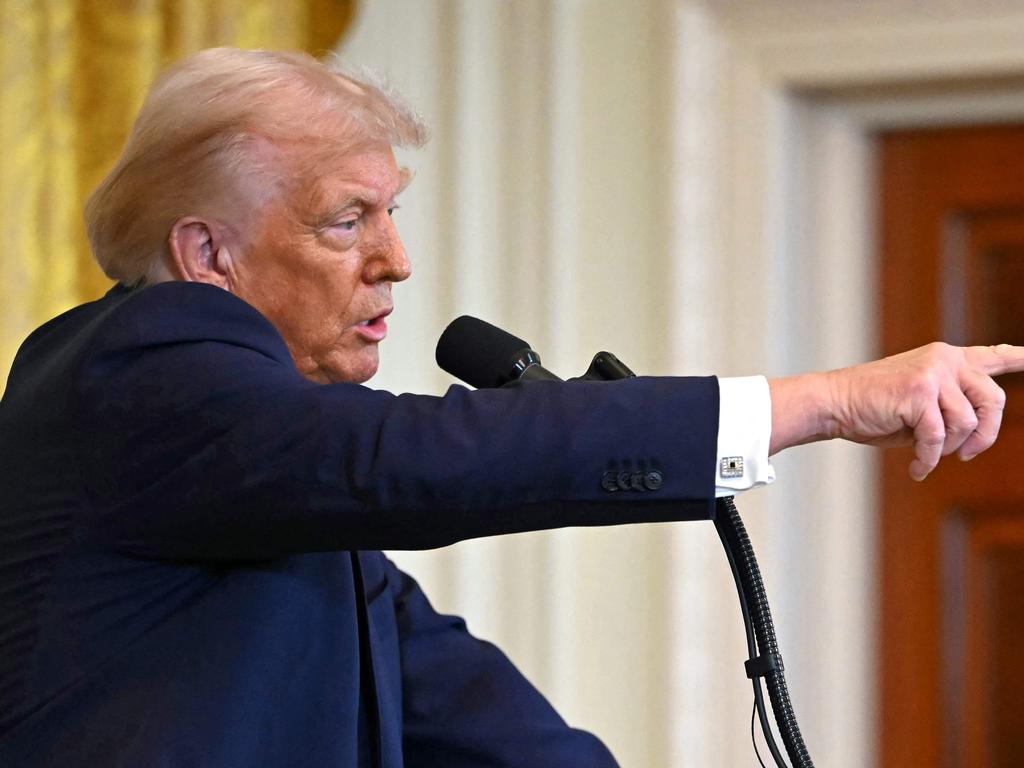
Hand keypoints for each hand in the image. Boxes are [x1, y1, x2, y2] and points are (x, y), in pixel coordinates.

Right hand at [769, 343, 1023, 480]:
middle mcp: (944, 359)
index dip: (1018, 358)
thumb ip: (950, 406)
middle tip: (967, 454)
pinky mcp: (919, 392)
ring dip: (950, 448)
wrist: (834, 402)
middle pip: (993, 400)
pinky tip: (917, 468)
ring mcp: (932, 373)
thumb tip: (976, 437)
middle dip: (985, 435)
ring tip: (928, 455)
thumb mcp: (919, 403)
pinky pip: (938, 437)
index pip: (992, 357)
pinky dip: (929, 458)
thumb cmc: (873, 407)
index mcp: (946, 359)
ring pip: (966, 423)